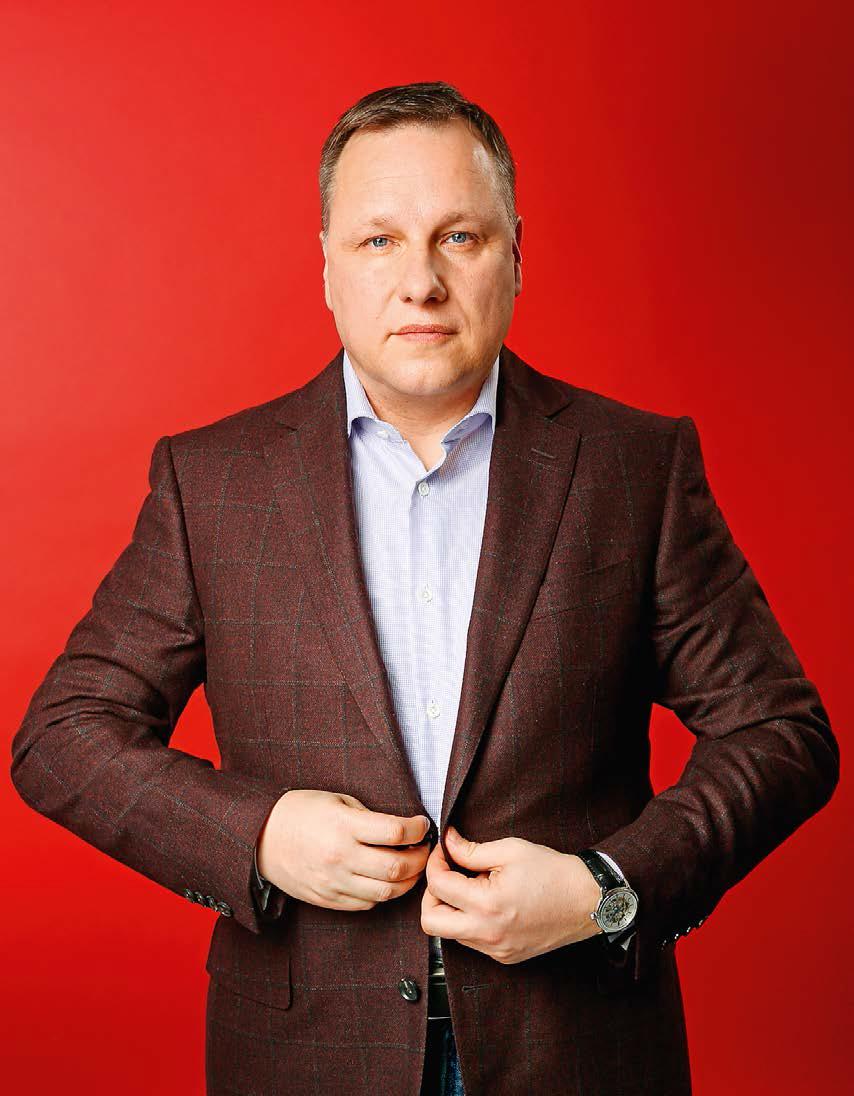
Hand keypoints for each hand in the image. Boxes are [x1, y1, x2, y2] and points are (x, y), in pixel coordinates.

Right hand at [256, 790, 431, 910]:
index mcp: (344, 826)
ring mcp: (334, 882)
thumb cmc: (300, 812)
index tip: (422, 825)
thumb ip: (369, 816)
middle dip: (420, 858)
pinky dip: (383, 894)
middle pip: (397, 867)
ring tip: (410, 867)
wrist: (261, 838)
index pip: (395, 832)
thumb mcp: (336, 800)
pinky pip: (367, 904)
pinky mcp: (329, 899)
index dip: (417, 829)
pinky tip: (386, 880)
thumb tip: (401, 829)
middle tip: (423, 849)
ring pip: (386, 892)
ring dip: (407, 881)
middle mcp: (341, 857)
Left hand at [420, 826, 602, 963]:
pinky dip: (470, 921)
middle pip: (430, 922)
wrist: (587, 900)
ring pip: (449, 934)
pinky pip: (471, 941)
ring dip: (451, 908)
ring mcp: (496, 950)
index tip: (445, 851)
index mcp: (487, 905)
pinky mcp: (504, 957)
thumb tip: (448, 842)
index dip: (435, 862)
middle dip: (432, 894)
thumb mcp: (510, 850)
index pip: (438, 885)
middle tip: (448, 875)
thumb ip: (471, 850)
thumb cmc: (553, 873)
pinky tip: (488, 903)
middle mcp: (487, 934)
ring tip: (474, 887)